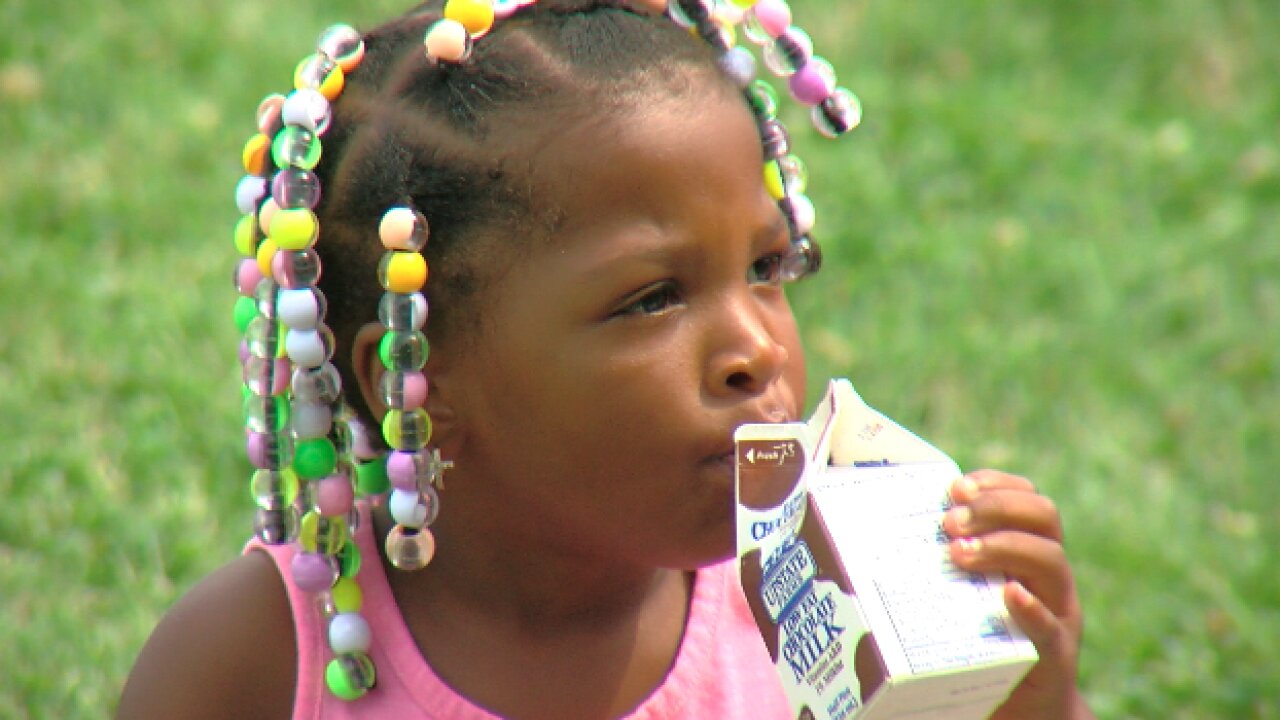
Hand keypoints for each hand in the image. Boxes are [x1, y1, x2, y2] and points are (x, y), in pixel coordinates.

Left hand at [943, 470, 1094, 719]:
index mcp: (1031, 553)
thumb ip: (946, 562)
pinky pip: (1049, 627)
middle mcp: (1051, 576)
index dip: (997, 485)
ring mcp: (1059, 612)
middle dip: (994, 508)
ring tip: (958, 552)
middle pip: (1044, 518)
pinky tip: (1008, 595)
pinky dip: (1029, 608)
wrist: (1020, 707)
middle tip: (949, 522)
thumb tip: (878, 527)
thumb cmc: (982, 642)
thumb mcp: (968, 593)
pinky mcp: (1054, 655)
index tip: (956, 487)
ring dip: (1003, 547)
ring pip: (1050, 562)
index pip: (1028, 500)